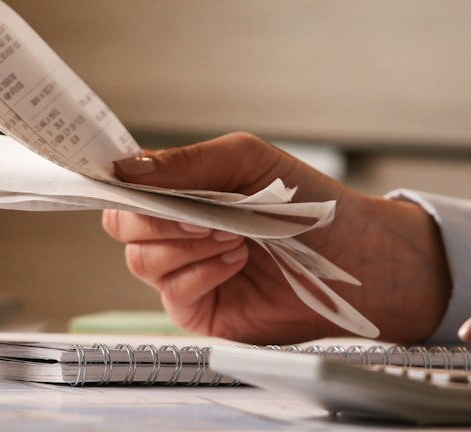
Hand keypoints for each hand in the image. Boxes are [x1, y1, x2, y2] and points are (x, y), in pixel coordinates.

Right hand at [102, 133, 450, 343]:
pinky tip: (237, 261)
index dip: (115, 182)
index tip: (123, 180)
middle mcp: (177, 230)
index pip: (125, 186)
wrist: (356, 257)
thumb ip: (185, 163)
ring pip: (141, 259)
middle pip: (120, 224)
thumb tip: (125, 167)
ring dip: (186, 244)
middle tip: (204, 214)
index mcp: (182, 189)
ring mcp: (185, 271)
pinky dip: (202, 272)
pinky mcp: (199, 310)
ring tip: (234, 236)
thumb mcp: (246, 161)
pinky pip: (172, 292)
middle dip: (157, 217)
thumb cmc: (307, 202)